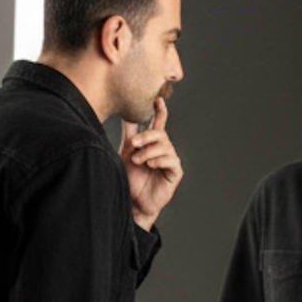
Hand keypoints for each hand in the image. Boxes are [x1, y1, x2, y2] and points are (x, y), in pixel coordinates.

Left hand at [119, 97, 182, 230]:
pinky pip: (171, 161)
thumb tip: (126, 113)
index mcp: (151, 143)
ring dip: (148, 151)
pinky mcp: (175, 173)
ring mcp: (170, 161)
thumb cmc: (130, 178)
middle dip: (147, 136)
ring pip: (165, 146)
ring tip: (137, 160)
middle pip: (160, 134)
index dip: (160, 111)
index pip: (158, 123)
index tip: (158, 99)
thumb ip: (130, 134)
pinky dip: (159, 160)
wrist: (132, 202)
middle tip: (134, 143)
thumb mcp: (126, 152)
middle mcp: (162, 150)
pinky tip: (150, 165)